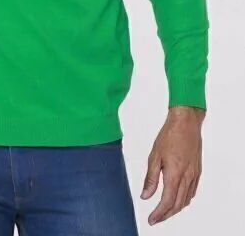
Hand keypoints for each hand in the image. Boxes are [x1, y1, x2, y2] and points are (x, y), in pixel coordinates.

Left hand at [141, 106, 204, 225]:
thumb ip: (151, 178)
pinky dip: (183, 199)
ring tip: (164, 211)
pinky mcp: (197, 171)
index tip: (151, 219)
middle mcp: (186, 177)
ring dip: (175, 208)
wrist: (186, 123)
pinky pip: (192, 191)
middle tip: (155, 218)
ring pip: (186, 200)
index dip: (159, 214)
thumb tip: (145, 196)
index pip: (167, 202)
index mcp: (174, 174)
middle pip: (177, 204)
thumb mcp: (154, 156)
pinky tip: (177, 198)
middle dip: (166, 214)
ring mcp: (194, 175)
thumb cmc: (169, 135)